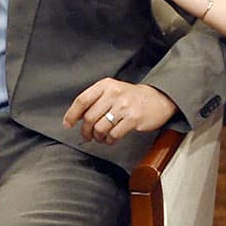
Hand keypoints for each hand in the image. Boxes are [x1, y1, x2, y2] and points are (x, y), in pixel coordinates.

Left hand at [62, 78, 177, 144]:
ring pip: (100, 128)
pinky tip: (111, 138)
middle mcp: (114, 93)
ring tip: (100, 137)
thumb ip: (96, 100)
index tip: (68, 124)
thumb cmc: (131, 97)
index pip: (82, 100)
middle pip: (90, 117)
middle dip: (86, 131)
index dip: (72, 114)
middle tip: (87, 135)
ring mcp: (124, 106)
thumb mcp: (112, 90)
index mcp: (106, 85)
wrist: (157, 98)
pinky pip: (113, 135)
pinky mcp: (133, 119)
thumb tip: (76, 116)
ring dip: (98, 137)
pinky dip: (109, 140)